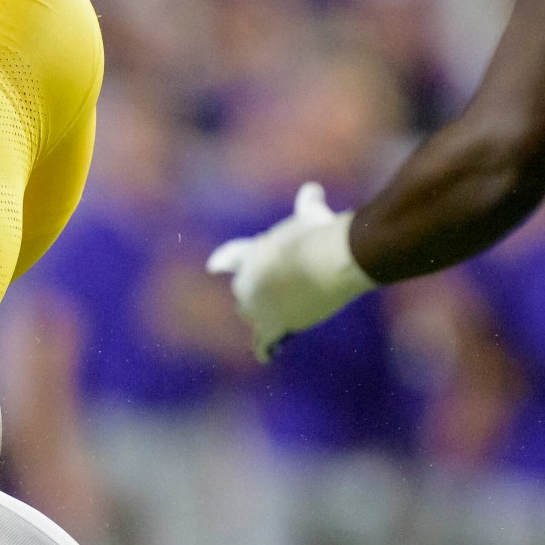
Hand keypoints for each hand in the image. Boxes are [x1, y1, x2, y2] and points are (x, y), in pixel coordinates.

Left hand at [204, 182, 377, 362]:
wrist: (331, 260)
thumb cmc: (321, 234)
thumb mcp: (311, 215)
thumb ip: (308, 203)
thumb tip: (312, 188)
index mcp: (252, 252)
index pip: (230, 256)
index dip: (223, 260)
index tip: (212, 266)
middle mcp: (248, 280)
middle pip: (242, 291)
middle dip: (252, 292)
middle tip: (272, 293)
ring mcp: (258, 305)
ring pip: (250, 315)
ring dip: (259, 317)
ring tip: (270, 320)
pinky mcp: (274, 326)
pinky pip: (264, 342)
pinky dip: (264, 349)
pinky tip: (264, 355)